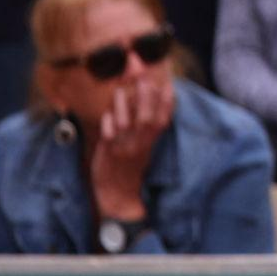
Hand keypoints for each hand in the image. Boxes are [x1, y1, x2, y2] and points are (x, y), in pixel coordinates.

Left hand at [89, 77, 173, 219]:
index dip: (167, 103)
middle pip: (146, 118)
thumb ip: (146, 131)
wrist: (118, 196)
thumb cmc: (130, 170)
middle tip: (144, 78)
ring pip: (126, 124)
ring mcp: (123, 148)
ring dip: (124, 106)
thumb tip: (144, 105)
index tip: (169, 84)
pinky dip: (108, 123)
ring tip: (121, 90)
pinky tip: (107, 113)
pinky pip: (108, 136)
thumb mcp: (144, 150)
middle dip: (146, 97)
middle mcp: (139, 144)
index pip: (162, 121)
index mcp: (150, 144)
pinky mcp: (107, 153)